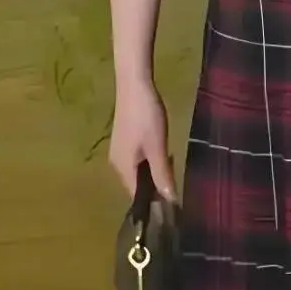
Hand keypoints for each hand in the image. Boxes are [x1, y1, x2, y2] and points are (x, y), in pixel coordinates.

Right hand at [109, 78, 176, 199]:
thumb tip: (170, 201)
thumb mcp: (158, 148)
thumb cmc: (146, 118)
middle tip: (174, 177)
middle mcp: (116, 164)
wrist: (134, 86)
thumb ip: (162, 175)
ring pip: (137, 172)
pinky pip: (136, 160)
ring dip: (153, 172)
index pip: (137, 197)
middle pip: (137, 185)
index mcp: (123, 169)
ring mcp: (118, 152)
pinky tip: (161, 150)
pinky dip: (149, 161)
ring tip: (170, 163)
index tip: (172, 202)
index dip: (154, 202)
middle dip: (155, 185)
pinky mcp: (122, 142)